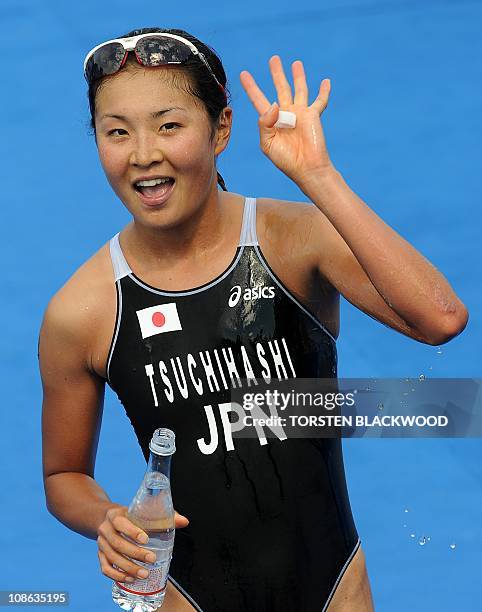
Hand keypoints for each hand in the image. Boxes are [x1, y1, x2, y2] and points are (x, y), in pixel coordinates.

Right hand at [96, 504, 188, 582]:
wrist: (107, 518)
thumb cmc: (131, 515)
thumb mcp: (142, 511)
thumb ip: (164, 516)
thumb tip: (185, 521)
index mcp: (115, 515)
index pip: (121, 523)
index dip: (132, 531)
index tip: (146, 539)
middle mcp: (105, 529)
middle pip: (117, 543)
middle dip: (135, 553)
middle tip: (151, 559)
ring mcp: (101, 543)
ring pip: (111, 558)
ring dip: (128, 568)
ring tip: (144, 574)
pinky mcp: (100, 555)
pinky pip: (105, 568)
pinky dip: (117, 575)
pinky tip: (130, 579)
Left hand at [240, 55, 333, 186]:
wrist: (306, 168)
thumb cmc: (285, 160)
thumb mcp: (268, 144)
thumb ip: (265, 124)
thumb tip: (275, 104)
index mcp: (271, 122)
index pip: (259, 100)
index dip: (251, 87)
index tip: (243, 74)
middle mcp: (285, 115)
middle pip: (280, 88)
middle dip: (276, 74)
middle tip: (274, 59)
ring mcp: (300, 114)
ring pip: (299, 89)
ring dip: (298, 77)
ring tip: (296, 63)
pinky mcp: (313, 116)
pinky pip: (320, 101)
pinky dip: (324, 92)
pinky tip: (326, 82)